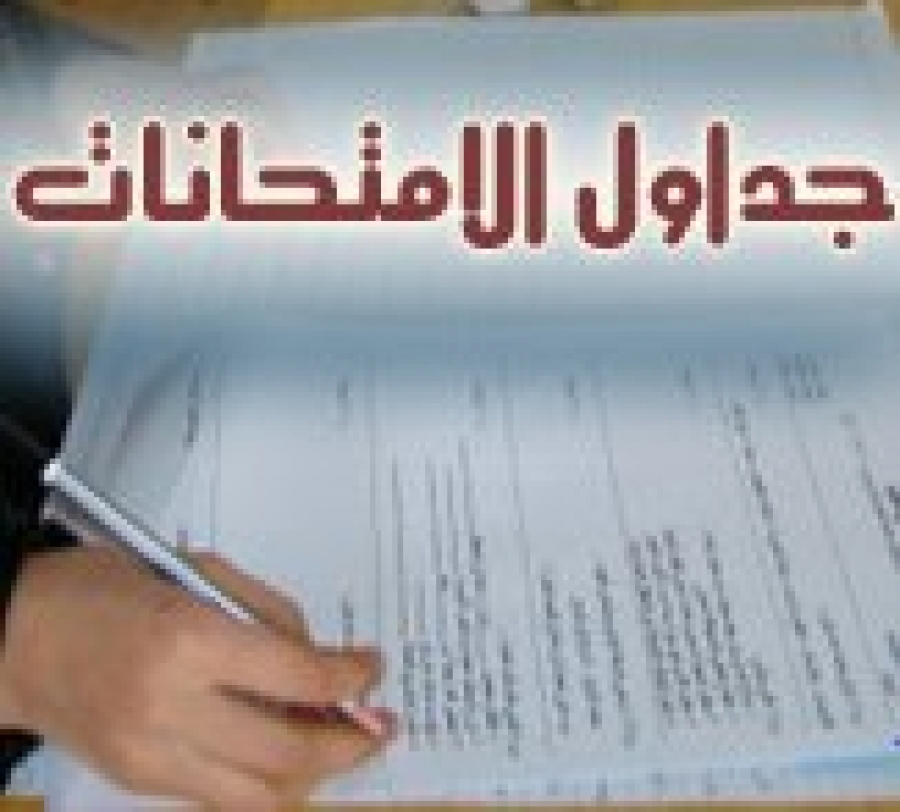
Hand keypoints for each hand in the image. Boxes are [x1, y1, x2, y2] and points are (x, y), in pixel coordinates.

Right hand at [0, 545, 394, 810]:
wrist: (16, 638)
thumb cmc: (106, 589)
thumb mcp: (199, 573)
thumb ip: (269, 615)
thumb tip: (321, 660)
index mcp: (188, 641)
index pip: (298, 677)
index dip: (351, 677)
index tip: (372, 669)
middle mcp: (170, 709)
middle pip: (289, 752)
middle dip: (350, 743)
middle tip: (379, 725)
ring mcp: (152, 757)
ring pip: (261, 795)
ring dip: (317, 774)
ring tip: (344, 745)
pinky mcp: (140, 782)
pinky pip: (223, 799)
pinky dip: (268, 781)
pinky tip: (288, 753)